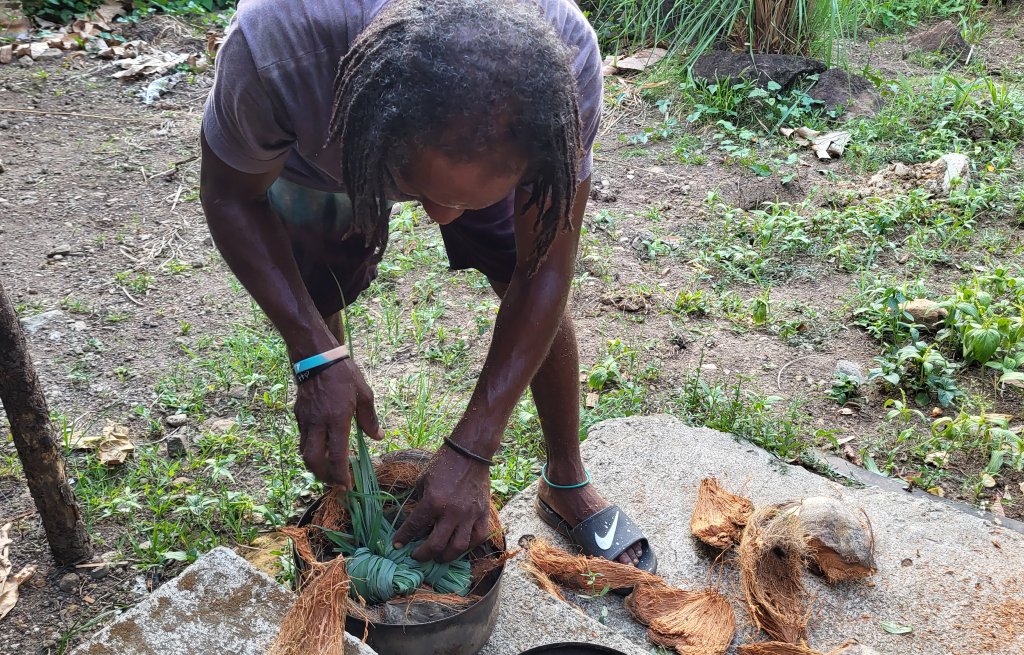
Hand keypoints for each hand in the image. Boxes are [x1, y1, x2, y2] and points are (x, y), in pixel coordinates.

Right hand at [294, 357, 383, 488]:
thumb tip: (379, 437)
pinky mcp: (298, 415)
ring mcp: (305, 420)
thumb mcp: (364, 395)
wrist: (317, 357)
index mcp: (337, 419)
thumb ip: (370, 420)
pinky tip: (320, 448)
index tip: (347, 486)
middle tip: (334, 483)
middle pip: (313, 460)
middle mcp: (318, 423)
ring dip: (315, 465)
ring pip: (304, 451)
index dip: (340, 474)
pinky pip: (302, 438)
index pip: (336, 455)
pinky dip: (310, 449)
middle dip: (323, 476)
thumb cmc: (344, 374)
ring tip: (327, 470)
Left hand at [392, 447, 491, 562]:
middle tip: (417, 556)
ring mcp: (469, 515)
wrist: (470, 452)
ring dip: (446, 557)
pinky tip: (462, 546)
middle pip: (436, 545)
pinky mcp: (483, 513)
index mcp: (433, 502)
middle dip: (423, 555)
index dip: (403, 538)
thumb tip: (417, 519)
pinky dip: (470, 546)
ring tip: (439, 557)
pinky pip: (479, 537)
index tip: (396, 545)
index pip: (414, 527)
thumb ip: (420, 501)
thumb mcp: (423, 480)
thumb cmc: (443, 463)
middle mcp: (451, 512)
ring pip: (459, 547)